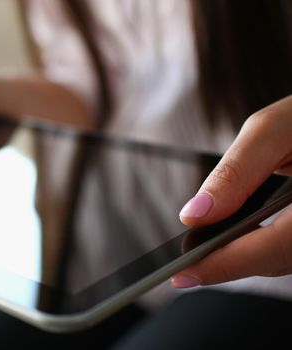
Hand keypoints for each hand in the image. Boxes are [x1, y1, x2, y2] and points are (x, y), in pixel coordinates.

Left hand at [172, 95, 291, 287]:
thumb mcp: (273, 129)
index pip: (276, 245)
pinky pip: (291, 247)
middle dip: (228, 264)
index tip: (184, 274)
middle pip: (279, 259)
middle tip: (184, 269)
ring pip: (285, 258)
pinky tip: (234, 240)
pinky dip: (261, 246)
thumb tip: (195, 215)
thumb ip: (235, 172)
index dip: (227, 264)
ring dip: (243, 258)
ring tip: (201, 255)